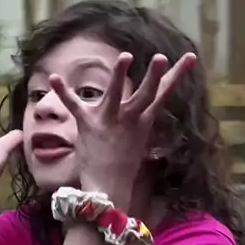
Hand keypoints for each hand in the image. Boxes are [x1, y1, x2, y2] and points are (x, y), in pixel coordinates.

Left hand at [48, 50, 196, 196]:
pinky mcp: (88, 124)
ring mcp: (108, 120)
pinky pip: (74, 105)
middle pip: (145, 93)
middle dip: (154, 75)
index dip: (177, 75)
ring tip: (125, 56)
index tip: (190, 57)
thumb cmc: (122, 167)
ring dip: (119, 76)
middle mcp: (129, 118)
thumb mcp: (138, 143)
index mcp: (142, 122)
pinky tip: (55, 78)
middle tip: (161, 57)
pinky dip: (63, 92)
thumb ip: (139, 125)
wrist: (107, 187)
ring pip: (116, 94)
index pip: (163, 95)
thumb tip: (145, 114)